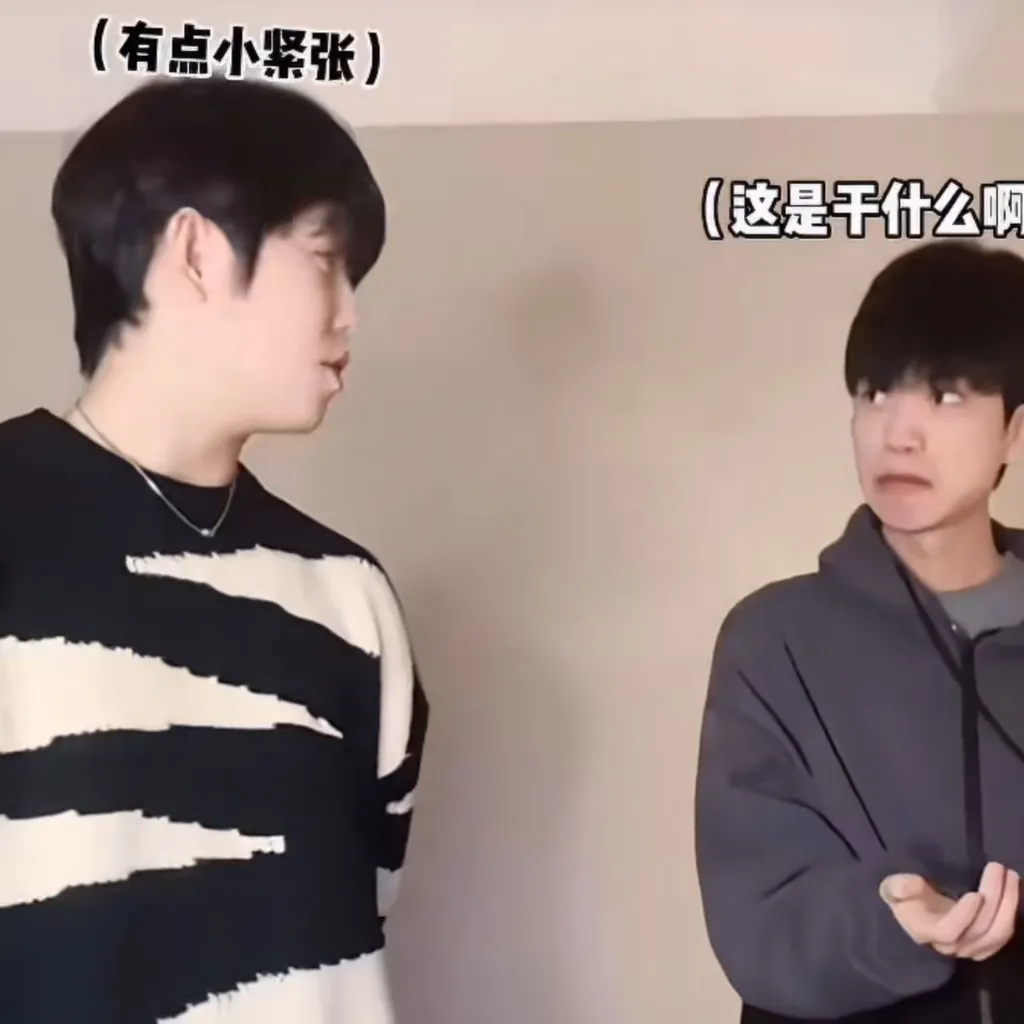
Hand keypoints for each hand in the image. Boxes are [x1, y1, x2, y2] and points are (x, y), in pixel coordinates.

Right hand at [880, 862, 1018, 960]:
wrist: (917, 918)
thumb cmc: (905, 900)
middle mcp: (952, 946)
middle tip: (998, 868)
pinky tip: (1013, 890)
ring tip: (1011, 876)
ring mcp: (971, 949)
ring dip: (1008, 904)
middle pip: (980, 929)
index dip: (964, 916)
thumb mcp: (892, 889)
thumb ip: (897, 886)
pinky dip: (1011, 912)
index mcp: (927, 931)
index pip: (950, 931)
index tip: (975, 894)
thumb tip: (907, 884)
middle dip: (993, 898)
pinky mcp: (985, 946)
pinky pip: (1004, 934)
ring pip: (997, 933)